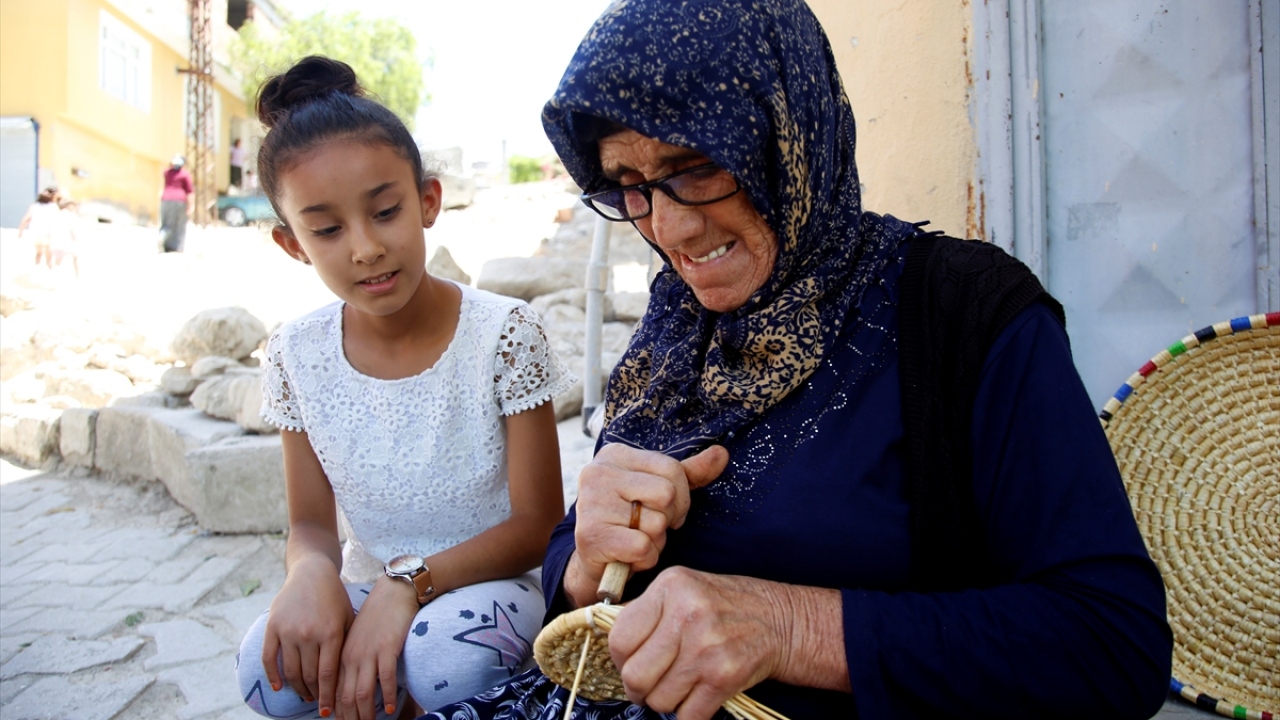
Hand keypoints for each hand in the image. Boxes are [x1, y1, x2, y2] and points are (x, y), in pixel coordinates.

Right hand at [262, 557, 353, 714]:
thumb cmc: (334, 599)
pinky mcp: (273, 626)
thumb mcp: (348, 619)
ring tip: (304, 695)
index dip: (327, 696)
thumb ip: (346, 646)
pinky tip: (279, 687)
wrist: (312, 573)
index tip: (327, 711)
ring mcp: (289, 630)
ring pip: (291, 671)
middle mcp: (309, 633)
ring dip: (297, 688)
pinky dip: (273, 676)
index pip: (328, 675)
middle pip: (309, 676)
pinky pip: (270, 658)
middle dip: (313, 695)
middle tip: (316, 703)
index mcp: (332, 633)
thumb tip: (351, 678)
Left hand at [334, 576, 418, 719]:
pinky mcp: (387, 649)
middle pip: (345, 695)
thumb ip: (352, 657)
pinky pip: (385, 679)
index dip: (335, 709)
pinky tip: (389, 709)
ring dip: (365, 713)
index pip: (333, 689)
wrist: (393, 592)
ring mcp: (368, 653)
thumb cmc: (377, 615)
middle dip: (348, 717)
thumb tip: (353, 680)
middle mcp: (351, 656)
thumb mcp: (357, 637)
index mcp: (341, 654)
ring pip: (362, 692)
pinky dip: (386, 697)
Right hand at [566, 444, 728, 605]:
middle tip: (648, 526)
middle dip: (668, 518)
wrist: (595, 560)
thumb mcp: (658, 488)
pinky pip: (643, 548)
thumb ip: (689, 472)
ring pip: (656, 523)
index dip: (681, 496)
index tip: (663, 509)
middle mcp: (598, 473)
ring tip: (635, 539)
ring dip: (655, 541)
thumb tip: (721, 454)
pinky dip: (644, 559)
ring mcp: (591, 504)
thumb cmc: (629, 519)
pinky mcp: (592, 535)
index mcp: (615, 455)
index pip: (673, 469)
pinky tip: (629, 556)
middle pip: (667, 494)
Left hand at [608, 567, 791, 718]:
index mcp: (670, 587)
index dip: (620, 660)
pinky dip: (688, 715)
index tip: (631, 663)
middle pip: (635, 675)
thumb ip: (649, 612)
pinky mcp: (724, 676)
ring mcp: (707, 647)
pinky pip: (687, 715)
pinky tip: (697, 697)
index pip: (619, 638)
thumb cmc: (727, 606)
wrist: (781, 620)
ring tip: (679, 686)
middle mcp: (687, 613)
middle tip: (649, 686)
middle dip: (638, 689)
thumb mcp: (685, 589)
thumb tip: (615, 648)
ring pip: (659, 700)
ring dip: (665, 702)